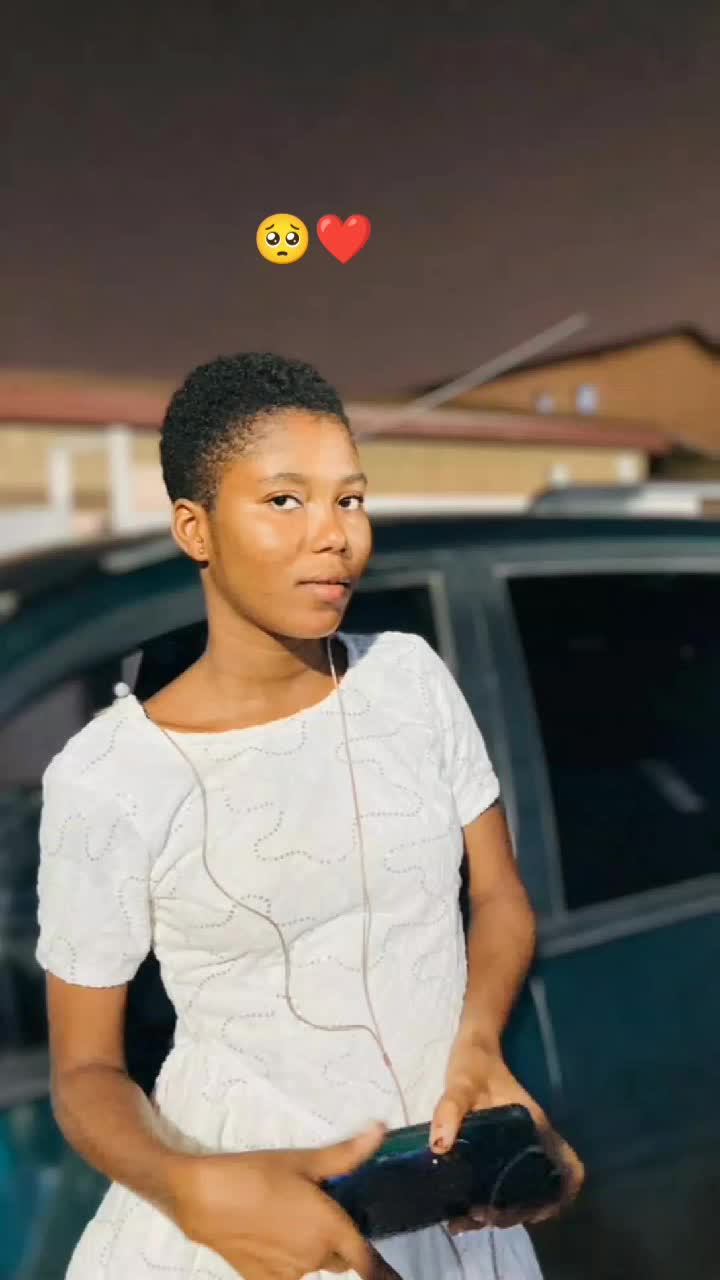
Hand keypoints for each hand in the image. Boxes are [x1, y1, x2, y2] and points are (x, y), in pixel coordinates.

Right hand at [168, 1122, 402, 1279]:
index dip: (378, 1266)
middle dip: (337, 1240)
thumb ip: (346, 1154)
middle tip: (320, 1211)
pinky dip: (288, 1263)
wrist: (205, 1197)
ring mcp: (289, 1274)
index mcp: (330, 1230)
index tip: (383, 1266)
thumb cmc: (257, 1173)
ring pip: (314, 1266)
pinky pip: (289, 1276)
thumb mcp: (303, 1160)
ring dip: (312, 1250)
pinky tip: (272, 1238)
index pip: (368, 1263)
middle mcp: (315, 1258)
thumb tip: (381, 1131)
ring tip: (291, 1219)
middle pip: (340, 1258)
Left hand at [429, 1037, 583, 1236]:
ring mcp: (516, 1146)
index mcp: (535, 1127)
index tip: (530, 1214)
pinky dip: (487, 1200)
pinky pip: (502, 1181)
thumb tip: (439, 1146)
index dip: (560, 1197)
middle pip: (539, 1190)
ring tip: (464, 1221)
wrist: (471, 1049)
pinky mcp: (498, 1148)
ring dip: (498, 1212)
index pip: (568, 1169)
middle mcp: (532, 1141)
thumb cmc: (473, 1064)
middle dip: (515, 1214)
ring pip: (519, 1190)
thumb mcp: (461, 1084)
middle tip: (480, 1219)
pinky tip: (461, 1209)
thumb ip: (451, 1109)